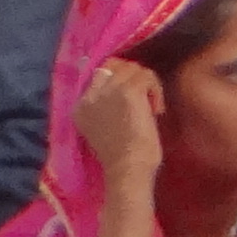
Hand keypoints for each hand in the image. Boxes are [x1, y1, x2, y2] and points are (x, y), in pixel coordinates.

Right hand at [74, 57, 166, 206]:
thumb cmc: (120, 157)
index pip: (98, 73)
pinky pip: (147, 76)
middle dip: (133, 78)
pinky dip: (156, 90)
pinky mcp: (128, 91)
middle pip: (115, 65)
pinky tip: (156, 111)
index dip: (119, 78)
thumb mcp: (104, 127)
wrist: (127, 171)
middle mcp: (90, 95)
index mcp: (80, 106)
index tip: (134, 94)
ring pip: (133, 69)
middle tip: (145, 100)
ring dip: (148, 85)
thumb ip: (106, 105)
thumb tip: (124, 83)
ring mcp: (108, 91)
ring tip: (152, 109)